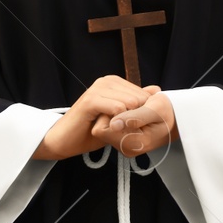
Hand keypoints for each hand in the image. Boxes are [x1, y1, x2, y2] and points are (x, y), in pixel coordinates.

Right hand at [33, 75, 157, 160]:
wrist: (65, 140)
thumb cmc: (92, 129)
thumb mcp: (119, 117)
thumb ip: (137, 102)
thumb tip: (156, 89)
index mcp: (114, 82)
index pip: (144, 95)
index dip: (142, 113)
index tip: (129, 126)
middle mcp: (106, 81)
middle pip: (139, 99)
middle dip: (135, 117)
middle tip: (120, 130)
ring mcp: (97, 89)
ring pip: (130, 103)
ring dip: (126, 121)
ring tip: (113, 129)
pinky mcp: (90, 100)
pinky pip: (117, 109)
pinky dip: (118, 121)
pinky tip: (110, 128)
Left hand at [91, 84, 177, 158]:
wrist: (180, 117)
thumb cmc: (169, 111)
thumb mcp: (155, 109)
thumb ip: (134, 117)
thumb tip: (113, 123)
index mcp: (131, 143)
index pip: (100, 129)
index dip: (109, 114)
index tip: (127, 106)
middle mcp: (125, 148)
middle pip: (101, 127)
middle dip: (112, 114)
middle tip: (133, 107)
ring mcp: (125, 145)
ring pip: (106, 126)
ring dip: (117, 114)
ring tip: (136, 109)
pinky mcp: (125, 140)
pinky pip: (112, 126)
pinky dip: (120, 116)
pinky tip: (134, 112)